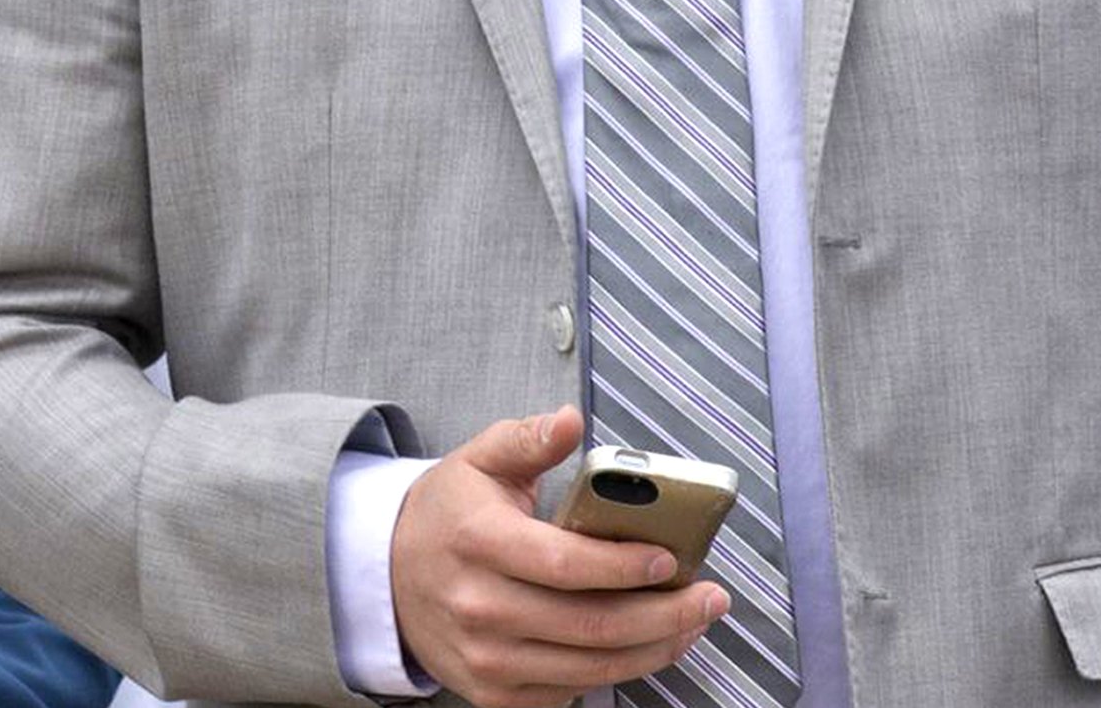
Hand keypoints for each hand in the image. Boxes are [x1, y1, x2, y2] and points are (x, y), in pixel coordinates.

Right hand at [391, 404, 728, 706]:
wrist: (389, 574)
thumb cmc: (449, 511)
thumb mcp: (480, 457)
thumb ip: (529, 438)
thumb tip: (570, 420)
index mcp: (480, 542)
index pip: (565, 565)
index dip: (623, 566)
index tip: (671, 558)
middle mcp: (481, 608)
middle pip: (589, 626)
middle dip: (663, 615)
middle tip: (711, 597)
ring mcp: (486, 660)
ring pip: (587, 668)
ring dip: (653, 649)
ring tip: (694, 623)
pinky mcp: (492, 694)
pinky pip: (566, 693)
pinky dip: (614, 673)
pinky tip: (649, 646)